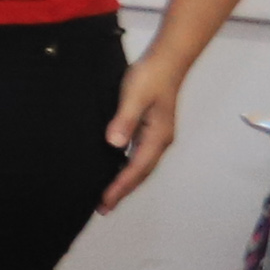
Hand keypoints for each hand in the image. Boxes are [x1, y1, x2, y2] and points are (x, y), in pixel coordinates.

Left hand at [100, 56, 186, 210]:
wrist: (166, 61)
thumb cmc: (150, 77)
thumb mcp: (134, 97)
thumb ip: (124, 120)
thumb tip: (114, 144)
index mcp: (157, 137)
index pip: (136, 169)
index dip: (120, 186)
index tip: (105, 201)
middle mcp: (160, 141)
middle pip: (141, 173)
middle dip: (123, 190)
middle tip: (103, 208)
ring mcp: (156, 136)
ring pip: (141, 165)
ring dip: (126, 181)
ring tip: (108, 196)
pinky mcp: (151, 129)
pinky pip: (139, 155)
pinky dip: (128, 167)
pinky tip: (115, 169)